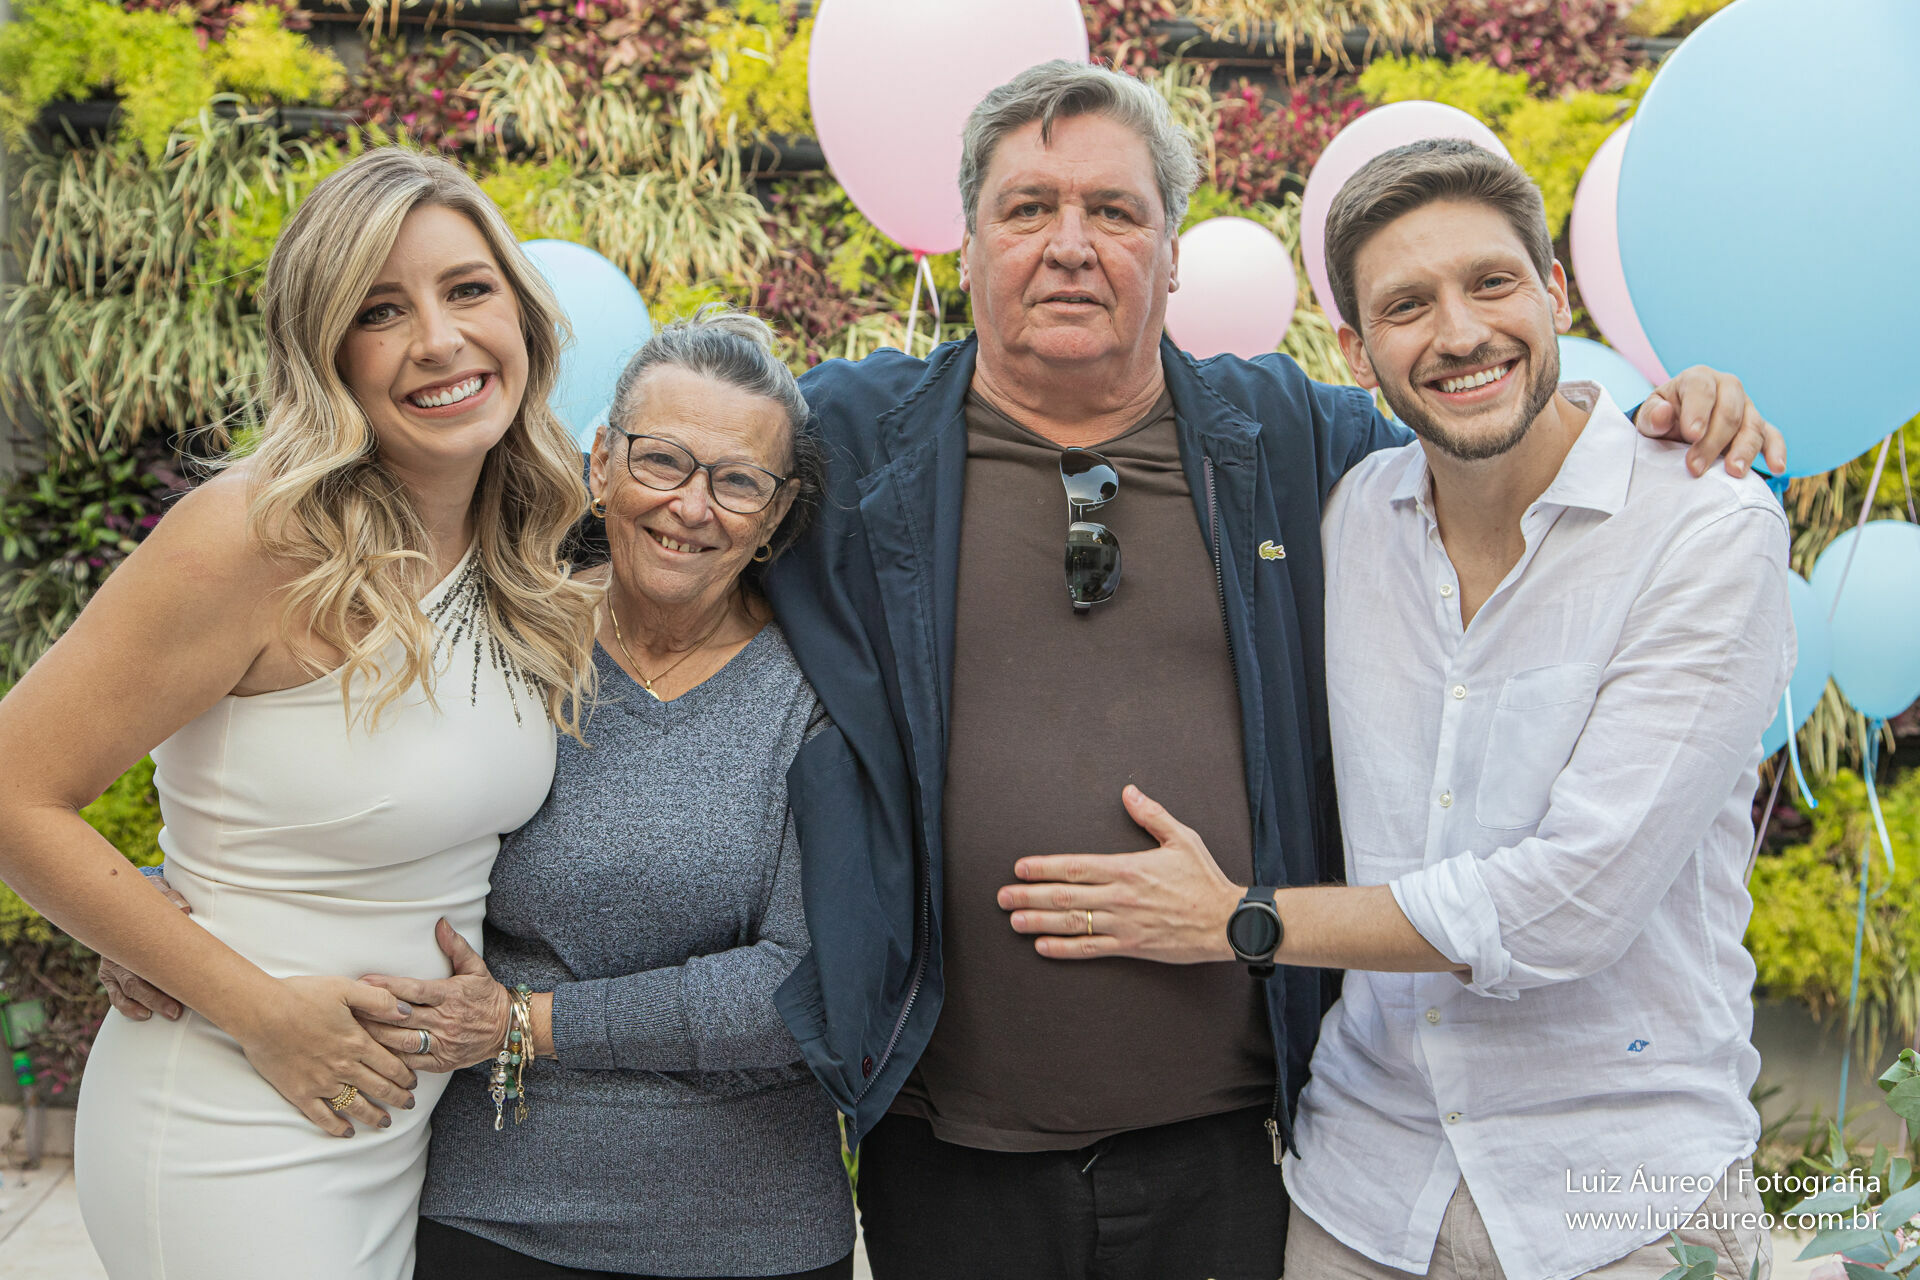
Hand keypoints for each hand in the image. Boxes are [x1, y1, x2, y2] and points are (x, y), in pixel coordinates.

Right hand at [100, 873, 190, 1020]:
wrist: (125, 900)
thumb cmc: (150, 897)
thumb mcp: (157, 891)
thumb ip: (169, 897)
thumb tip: (184, 909)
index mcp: (128, 933)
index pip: (144, 954)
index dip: (161, 972)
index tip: (182, 983)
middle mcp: (117, 952)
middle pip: (134, 981)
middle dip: (155, 998)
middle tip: (177, 1011)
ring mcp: (111, 965)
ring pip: (126, 990)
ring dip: (147, 1004)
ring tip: (170, 1014)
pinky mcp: (109, 975)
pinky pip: (116, 995)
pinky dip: (128, 1006)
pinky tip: (143, 1015)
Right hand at [232, 975, 418, 1138]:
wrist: (260, 1013)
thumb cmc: (302, 995)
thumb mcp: (346, 988)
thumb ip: (379, 1000)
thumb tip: (406, 1012)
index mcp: (357, 1042)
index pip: (390, 1065)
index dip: (405, 1076)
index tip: (414, 1084)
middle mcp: (343, 1067)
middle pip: (378, 1088)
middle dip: (398, 1098)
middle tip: (409, 1105)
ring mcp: (321, 1083)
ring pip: (355, 1106)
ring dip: (373, 1116)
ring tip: (386, 1123)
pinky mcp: (298, 1093)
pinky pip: (322, 1116)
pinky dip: (336, 1127)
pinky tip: (347, 1132)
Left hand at [357, 919, 509, 1073]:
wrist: (508, 1029)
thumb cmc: (486, 996)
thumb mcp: (475, 968)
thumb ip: (456, 946)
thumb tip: (441, 923)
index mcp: (451, 995)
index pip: (414, 990)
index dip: (387, 987)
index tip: (364, 982)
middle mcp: (446, 1020)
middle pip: (401, 1017)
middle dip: (372, 1012)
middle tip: (347, 1006)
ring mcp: (443, 1044)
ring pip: (402, 1041)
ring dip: (376, 1036)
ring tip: (352, 1029)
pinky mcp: (441, 1062)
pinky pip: (410, 1061)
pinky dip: (390, 1057)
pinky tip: (372, 1052)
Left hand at [997, 785, 1242, 963]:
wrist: (1226, 921)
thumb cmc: (1204, 879)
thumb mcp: (1182, 838)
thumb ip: (1152, 815)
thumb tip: (1129, 792)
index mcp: (1126, 868)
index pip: (1074, 866)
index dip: (1043, 867)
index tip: (1019, 869)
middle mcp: (1118, 897)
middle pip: (1063, 896)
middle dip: (1028, 896)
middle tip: (1002, 898)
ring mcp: (1122, 924)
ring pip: (1071, 923)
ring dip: (1038, 923)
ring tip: (1014, 922)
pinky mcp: (1131, 946)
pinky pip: (1090, 949)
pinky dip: (1064, 949)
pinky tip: (1043, 947)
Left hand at [1633, 366, 1785, 478]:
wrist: (1676, 427)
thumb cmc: (1662, 419)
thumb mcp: (1650, 416)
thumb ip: (1652, 415)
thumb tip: (1663, 413)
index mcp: (1699, 378)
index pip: (1702, 390)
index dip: (1698, 412)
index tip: (1691, 435)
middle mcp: (1728, 387)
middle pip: (1729, 413)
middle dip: (1713, 442)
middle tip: (1695, 468)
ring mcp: (1747, 407)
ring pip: (1752, 426)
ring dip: (1744, 450)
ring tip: (1733, 472)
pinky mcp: (1759, 427)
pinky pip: (1772, 436)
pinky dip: (1776, 451)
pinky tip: (1777, 468)